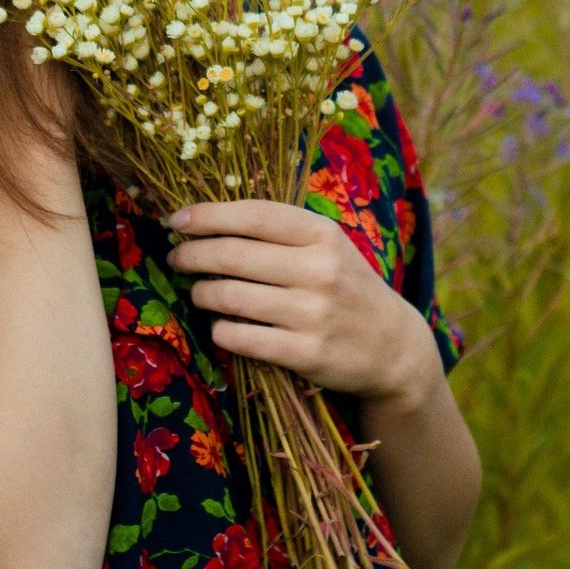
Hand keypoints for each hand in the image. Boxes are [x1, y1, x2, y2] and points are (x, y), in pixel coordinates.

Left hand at [162, 198, 436, 407]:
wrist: (393, 346)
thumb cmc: (347, 288)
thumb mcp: (328, 248)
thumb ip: (280, 232)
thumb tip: (208, 220)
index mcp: (322, 234)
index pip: (253, 215)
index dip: (207, 215)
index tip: (176, 219)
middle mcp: (319, 269)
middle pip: (232, 255)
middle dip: (192, 254)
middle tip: (176, 257)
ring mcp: (313, 313)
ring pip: (230, 297)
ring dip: (202, 294)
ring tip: (199, 293)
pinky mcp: (306, 353)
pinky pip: (241, 338)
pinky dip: (221, 331)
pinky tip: (221, 327)